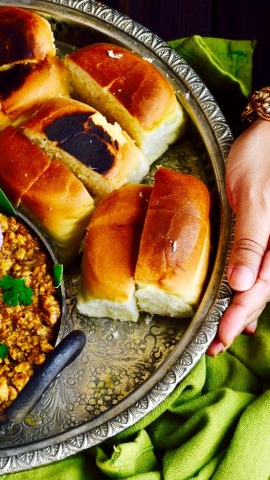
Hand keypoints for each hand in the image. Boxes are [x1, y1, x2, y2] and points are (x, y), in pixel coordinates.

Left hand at [208, 118, 269, 355]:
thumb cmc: (261, 160)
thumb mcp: (255, 200)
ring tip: (224, 333)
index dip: (240, 315)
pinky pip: (261, 268)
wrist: (268, 133)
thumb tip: (241, 284)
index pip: (260, 289)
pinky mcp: (266, 234)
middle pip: (261, 293)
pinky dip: (248, 288)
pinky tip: (239, 299)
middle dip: (239, 320)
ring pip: (261, 284)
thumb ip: (251, 242)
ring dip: (243, 309)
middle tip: (216, 346)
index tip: (222, 337)